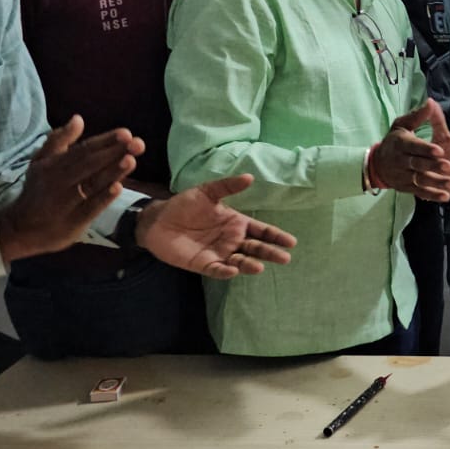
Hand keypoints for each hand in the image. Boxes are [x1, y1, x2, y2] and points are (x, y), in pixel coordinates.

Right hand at [0, 116, 142, 262]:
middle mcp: (59, 181)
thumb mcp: (41, 162)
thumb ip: (59, 140)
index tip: (127, 133)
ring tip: (131, 160)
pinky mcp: (72, 222)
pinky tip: (118, 188)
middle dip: (114, 152)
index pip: (84, 150)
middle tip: (138, 143)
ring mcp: (66, 202)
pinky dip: (103, 198)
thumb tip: (79, 118)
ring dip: (112, 172)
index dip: (105, 141)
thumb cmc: (38, 190)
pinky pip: (89, 209)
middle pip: (90, 164)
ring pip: (92, 184)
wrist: (20, 229)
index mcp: (54, 165)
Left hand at [140, 175, 297, 278]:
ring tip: (259, 267)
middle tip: (284, 258)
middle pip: (256, 248)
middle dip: (270, 253)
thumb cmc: (185, 205)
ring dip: (250, 265)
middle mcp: (232, 240)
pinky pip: (218, 269)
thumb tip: (250, 177)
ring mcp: (219, 253)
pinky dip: (226, 271)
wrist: (158, 220)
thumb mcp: (207, 192)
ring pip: (240, 261)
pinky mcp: (204, 264)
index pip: (262, 231)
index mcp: (237, 223)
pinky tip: (233, 270)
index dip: (276, 236)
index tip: (291, 242)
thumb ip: (228, 186)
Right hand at [371, 106, 449, 200]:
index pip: (414, 147)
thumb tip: (430, 102)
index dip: (426, 149)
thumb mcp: (402, 125)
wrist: (376, 164)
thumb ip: (417, 116)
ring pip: (420, 180)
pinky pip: (420, 192)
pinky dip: (432, 195)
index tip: (440, 150)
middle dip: (433, 166)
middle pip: (417, 164)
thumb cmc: (394, 141)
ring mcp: (403, 176)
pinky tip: (445, 197)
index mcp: (401, 144)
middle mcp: (401, 161)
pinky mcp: (406, 188)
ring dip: (436, 183)